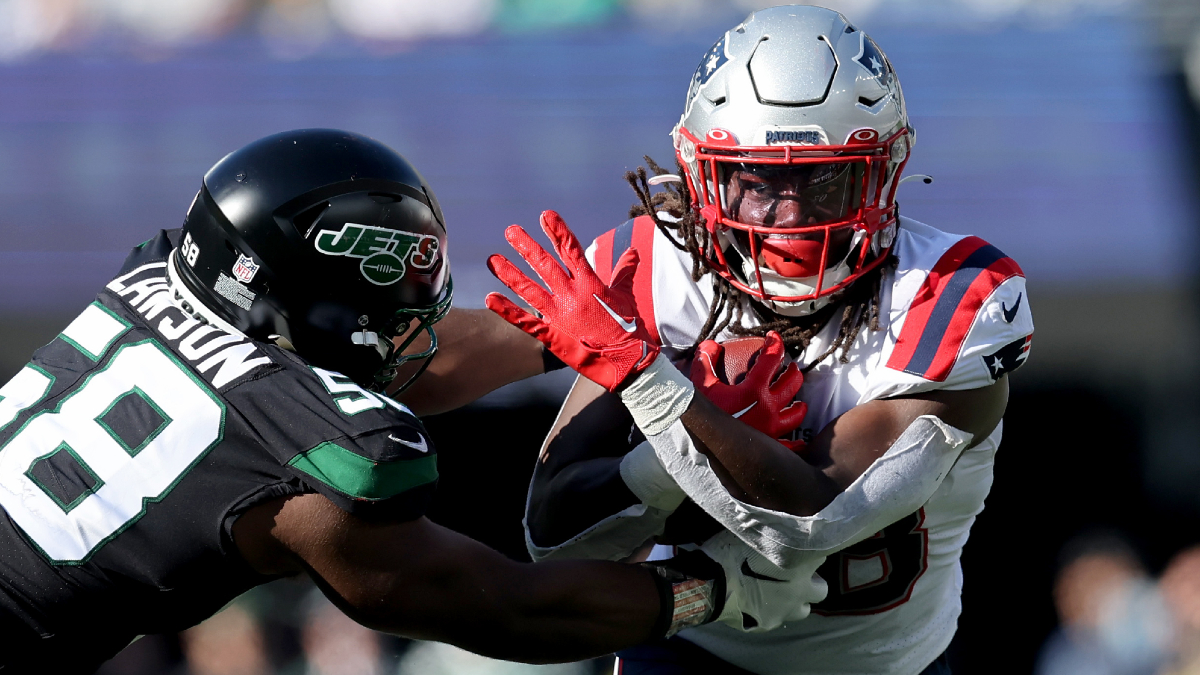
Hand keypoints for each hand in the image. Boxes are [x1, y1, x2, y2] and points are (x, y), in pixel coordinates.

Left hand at [486, 210, 658, 391]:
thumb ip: (625, 272)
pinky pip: (524, 320)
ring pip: (529, 288)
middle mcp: (572, 295)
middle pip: (544, 264)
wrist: (626, 362)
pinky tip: (489, 298)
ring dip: (509, 273)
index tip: (545, 215)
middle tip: (511, 231)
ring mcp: (560, 315)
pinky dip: (506, 310)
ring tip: (492, 259)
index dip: (557, 231)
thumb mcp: (627, 296)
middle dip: (526, 246)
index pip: (571, 250)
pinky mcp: (551, 335)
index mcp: (590, 284)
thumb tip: (633, 252)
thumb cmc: (630, 329)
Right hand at [691, 331, 808, 451]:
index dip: (775, 343)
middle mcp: (769, 407)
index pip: (772, 358)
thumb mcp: (700, 385)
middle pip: (792, 383)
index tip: (773, 337)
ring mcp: (772, 428)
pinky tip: (799, 442)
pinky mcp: (770, 445)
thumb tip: (710, 345)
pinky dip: (796, 443)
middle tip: (789, 367)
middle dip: (793, 370)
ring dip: (798, 404)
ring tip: (797, 401)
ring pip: (796, 413)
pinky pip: (789, 445)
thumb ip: (705, 361)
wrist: (707, 447)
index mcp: (755, 389)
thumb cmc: (703, 416)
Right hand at [700, 532, 827, 631]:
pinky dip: (771, 610)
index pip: (820, 552)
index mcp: (801, 562)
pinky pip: (776, 618)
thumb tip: (774, 524)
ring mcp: (787, 610)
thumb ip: (773, 535)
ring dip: (795, 601)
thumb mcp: (754, 534)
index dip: (807, 549)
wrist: (713, 583)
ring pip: (803, 609)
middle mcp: (801, 589)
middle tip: (793, 574)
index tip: (795, 546)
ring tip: (779, 593)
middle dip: (810, 581)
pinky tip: (757, 603)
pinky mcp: (770, 623)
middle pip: (821, 589)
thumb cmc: (732, 551)